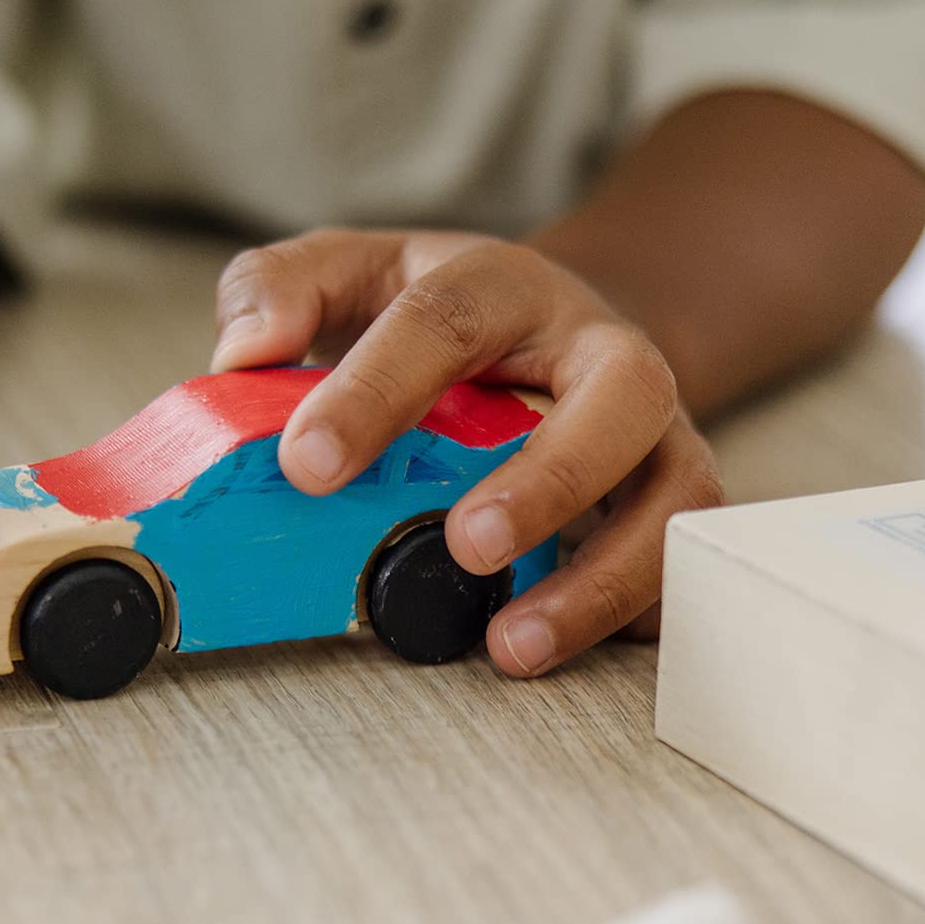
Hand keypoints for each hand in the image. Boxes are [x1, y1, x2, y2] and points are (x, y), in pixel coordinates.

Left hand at [209, 228, 722, 674]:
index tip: (307, 465)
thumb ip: (280, 290)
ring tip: (511, 644)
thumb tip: (242, 352)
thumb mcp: (354, 274)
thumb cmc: (441, 321)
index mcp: (506, 288)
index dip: (378, 390)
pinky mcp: (673, 504)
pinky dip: (636, 615)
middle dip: (549, 479)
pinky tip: (559, 649)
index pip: (447, 319)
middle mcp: (603, 355)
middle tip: (468, 545)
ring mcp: (656, 433)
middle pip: (619, 398)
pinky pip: (682, 564)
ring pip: (675, 496)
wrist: (561, 333)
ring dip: (602, 577)